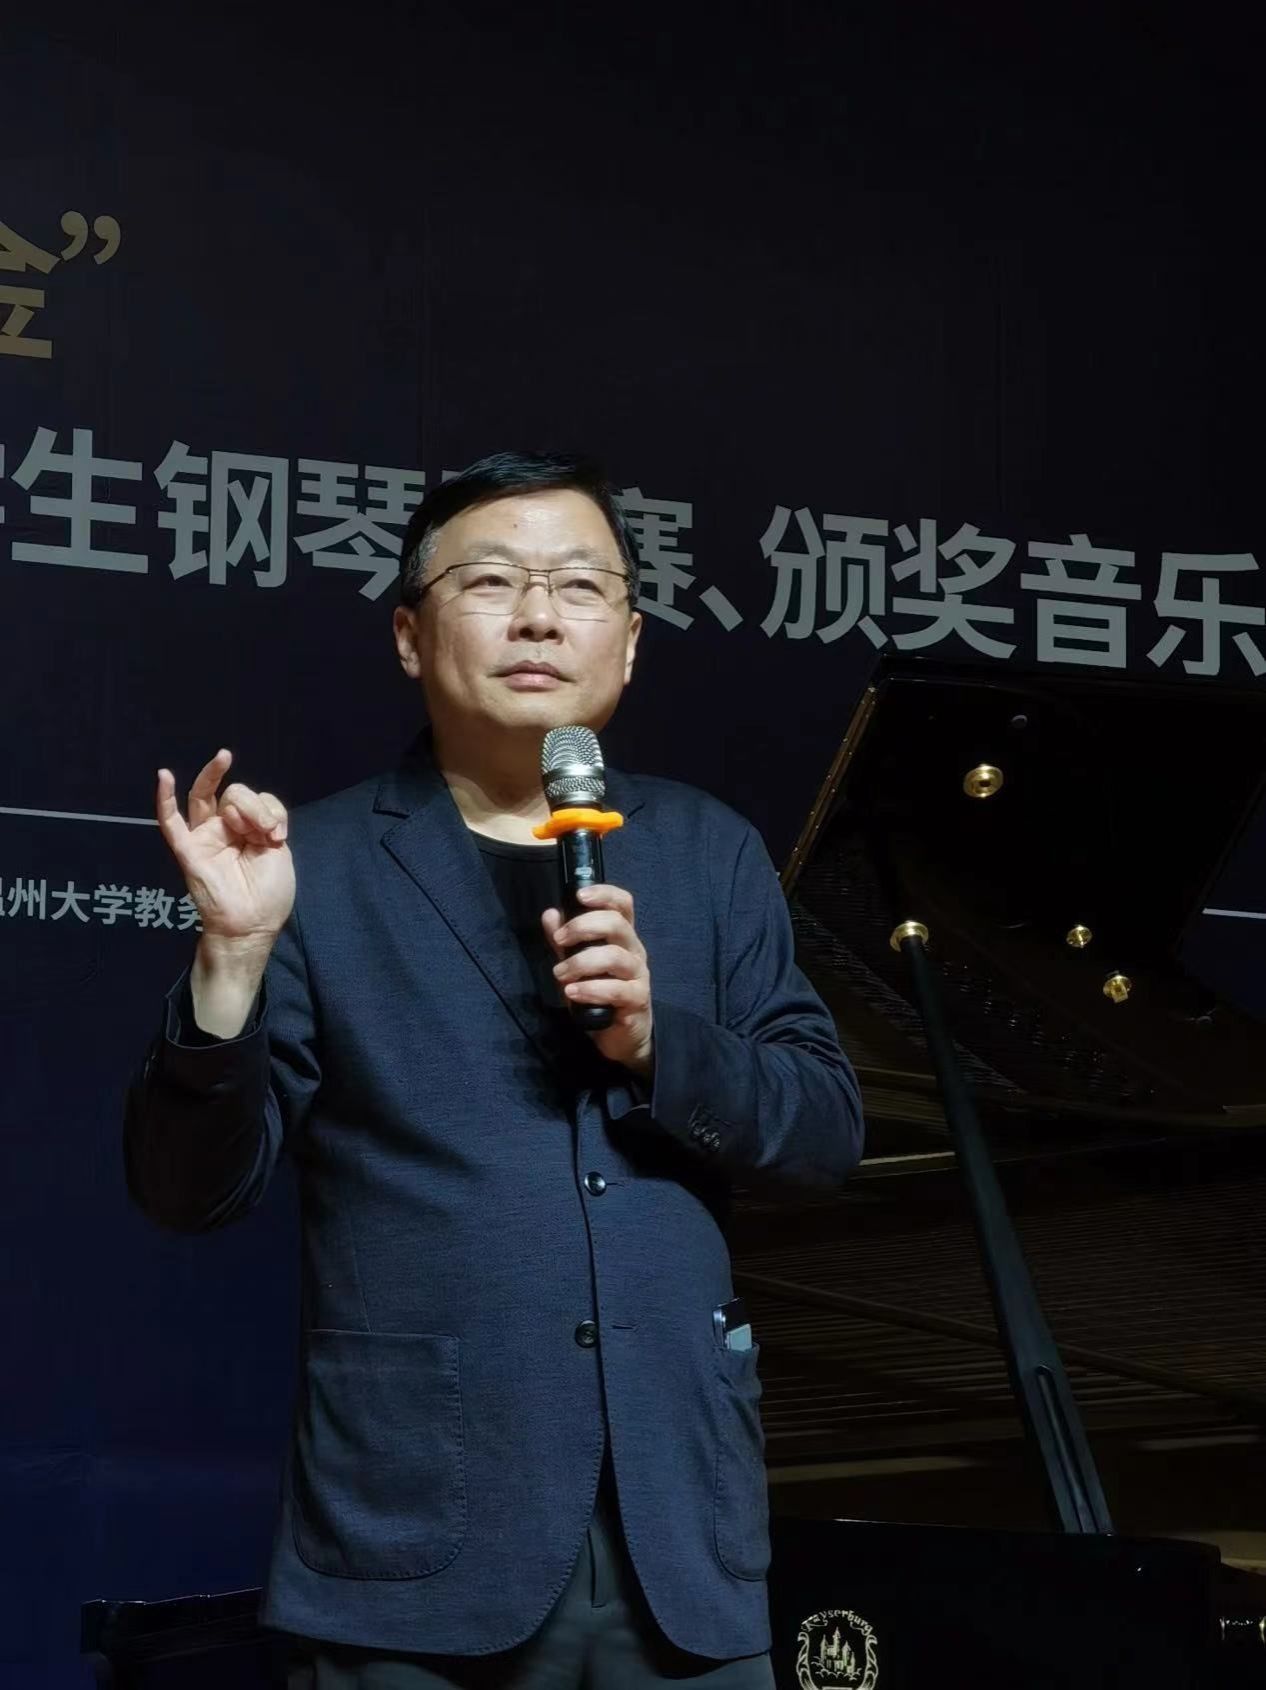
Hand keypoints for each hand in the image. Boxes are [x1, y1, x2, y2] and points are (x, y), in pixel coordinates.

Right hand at [156, 749, 294, 951]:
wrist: (252, 925)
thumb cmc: (268, 894)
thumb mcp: (279, 851)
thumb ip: (267, 822)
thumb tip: (249, 812)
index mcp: (250, 828)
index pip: (258, 798)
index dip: (270, 810)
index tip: (278, 837)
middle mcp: (225, 828)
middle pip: (234, 793)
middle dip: (254, 805)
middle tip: (265, 831)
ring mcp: (205, 837)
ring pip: (205, 797)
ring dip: (224, 788)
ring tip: (235, 785)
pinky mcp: (188, 850)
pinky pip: (170, 823)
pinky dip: (164, 799)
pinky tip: (164, 777)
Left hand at [543, 885, 652, 1076]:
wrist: (621, 1036)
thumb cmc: (600, 994)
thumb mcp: (577, 965)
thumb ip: (564, 942)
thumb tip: (550, 914)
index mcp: (622, 937)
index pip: (622, 904)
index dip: (604, 894)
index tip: (579, 896)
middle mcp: (634, 951)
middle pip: (617, 924)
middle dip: (582, 927)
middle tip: (559, 941)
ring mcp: (638, 975)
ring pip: (614, 956)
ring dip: (580, 963)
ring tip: (559, 974)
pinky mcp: (637, 1000)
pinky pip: (616, 989)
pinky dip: (590, 989)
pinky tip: (572, 993)